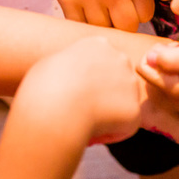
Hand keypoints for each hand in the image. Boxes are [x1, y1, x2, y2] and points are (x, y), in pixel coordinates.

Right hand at [20, 37, 142, 144]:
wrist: (54, 108)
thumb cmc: (44, 87)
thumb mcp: (51, 63)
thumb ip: (69, 64)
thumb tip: (70, 75)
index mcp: (99, 44)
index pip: (102, 62)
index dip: (89, 80)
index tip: (75, 92)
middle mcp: (120, 59)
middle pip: (117, 80)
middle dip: (105, 95)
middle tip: (82, 109)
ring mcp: (130, 83)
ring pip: (123, 103)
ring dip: (109, 114)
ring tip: (84, 121)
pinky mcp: (134, 109)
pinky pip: (124, 126)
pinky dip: (111, 133)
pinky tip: (92, 133)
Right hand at [39, 0, 153, 29]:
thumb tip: (143, 9)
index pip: (146, 13)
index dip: (140, 11)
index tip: (133, 6)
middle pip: (126, 26)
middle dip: (124, 21)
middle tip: (117, 12)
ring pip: (103, 28)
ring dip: (103, 22)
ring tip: (100, 10)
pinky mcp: (67, 0)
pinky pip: (79, 24)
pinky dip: (83, 21)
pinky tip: (84, 10)